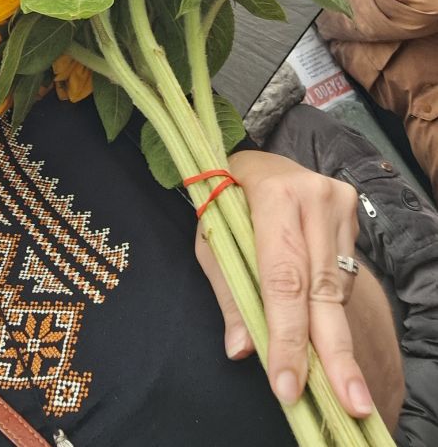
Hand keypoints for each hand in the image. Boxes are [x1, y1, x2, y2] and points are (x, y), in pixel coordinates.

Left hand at [195, 150, 372, 417]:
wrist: (255, 161)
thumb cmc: (224, 200)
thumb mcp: (211, 239)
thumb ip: (228, 291)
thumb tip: (241, 348)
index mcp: (272, 195)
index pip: (283, 276)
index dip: (287, 334)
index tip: (288, 383)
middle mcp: (313, 195)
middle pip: (322, 288)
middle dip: (333, 353)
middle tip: (349, 402)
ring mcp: (338, 202)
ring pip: (337, 287)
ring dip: (333, 337)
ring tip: (340, 384)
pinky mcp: (352, 212)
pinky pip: (343, 275)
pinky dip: (329, 307)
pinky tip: (320, 324)